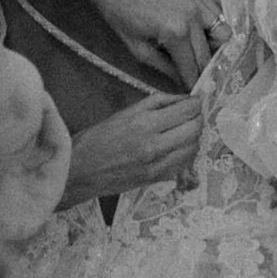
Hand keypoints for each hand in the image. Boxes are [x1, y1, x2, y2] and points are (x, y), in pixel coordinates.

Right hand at [63, 87, 206, 204]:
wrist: (79, 171)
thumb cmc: (97, 138)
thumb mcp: (125, 112)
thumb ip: (157, 103)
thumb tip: (184, 99)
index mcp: (144, 123)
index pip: (187, 110)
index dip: (196, 103)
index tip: (196, 101)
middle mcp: (155, 144)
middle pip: (195, 128)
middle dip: (197, 118)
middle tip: (191, 115)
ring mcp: (158, 164)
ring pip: (193, 147)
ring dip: (193, 136)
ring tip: (183, 131)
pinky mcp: (157, 179)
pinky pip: (184, 163)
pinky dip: (186, 153)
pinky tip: (177, 147)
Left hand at [91, 0, 223, 88]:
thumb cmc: (123, 16)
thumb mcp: (140, 50)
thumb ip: (166, 68)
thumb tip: (183, 82)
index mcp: (176, 32)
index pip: (192, 69)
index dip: (193, 85)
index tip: (194, 93)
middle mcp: (194, 17)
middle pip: (208, 56)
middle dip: (204, 72)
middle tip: (199, 81)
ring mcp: (200, 4)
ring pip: (224, 36)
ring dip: (214, 50)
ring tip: (201, 57)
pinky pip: (220, 18)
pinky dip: (216, 30)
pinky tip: (202, 37)